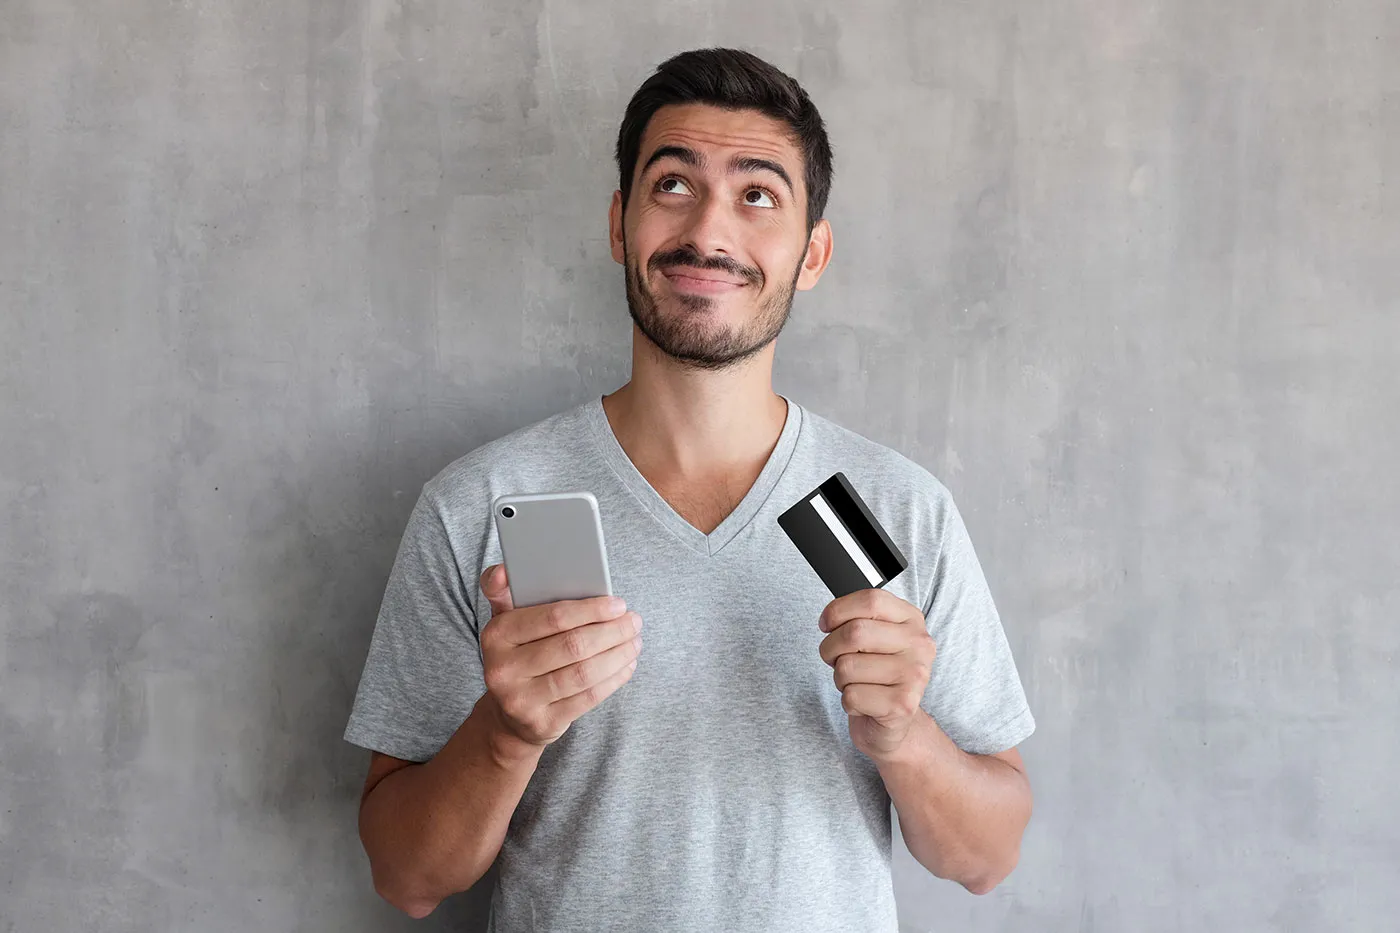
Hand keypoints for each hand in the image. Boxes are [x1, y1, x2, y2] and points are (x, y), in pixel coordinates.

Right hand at [478, 564, 641, 747]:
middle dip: (611, 631)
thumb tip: (504, 571)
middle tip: (634, 621)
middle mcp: (503, 669)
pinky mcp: (542, 723)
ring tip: (635, 641)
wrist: (509, 715)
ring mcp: (521, 700)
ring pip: (583, 673)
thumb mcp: (505, 622)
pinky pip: (587, 698)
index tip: (618, 604)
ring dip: (618, 655)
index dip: (592, 610)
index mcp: (496, 635)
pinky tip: (626, 665)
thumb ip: (503, 591)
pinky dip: (613, 680)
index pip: (553, 617)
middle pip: (573, 645)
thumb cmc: (519, 655)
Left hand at [817, 588, 935, 760]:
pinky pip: (851, 695)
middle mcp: (920, 645)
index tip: (826, 624)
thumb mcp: (874, 638)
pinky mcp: (903, 705)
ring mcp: (915, 675)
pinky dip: (848, 702)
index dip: (838, 610)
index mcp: (912, 620)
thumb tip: (829, 618)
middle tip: (836, 659)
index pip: (871, 600)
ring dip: (840, 679)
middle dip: (831, 648)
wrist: (896, 723)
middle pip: (855, 632)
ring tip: (857, 683)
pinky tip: (865, 703)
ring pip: (847, 666)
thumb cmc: (877, 675)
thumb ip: (858, 619)